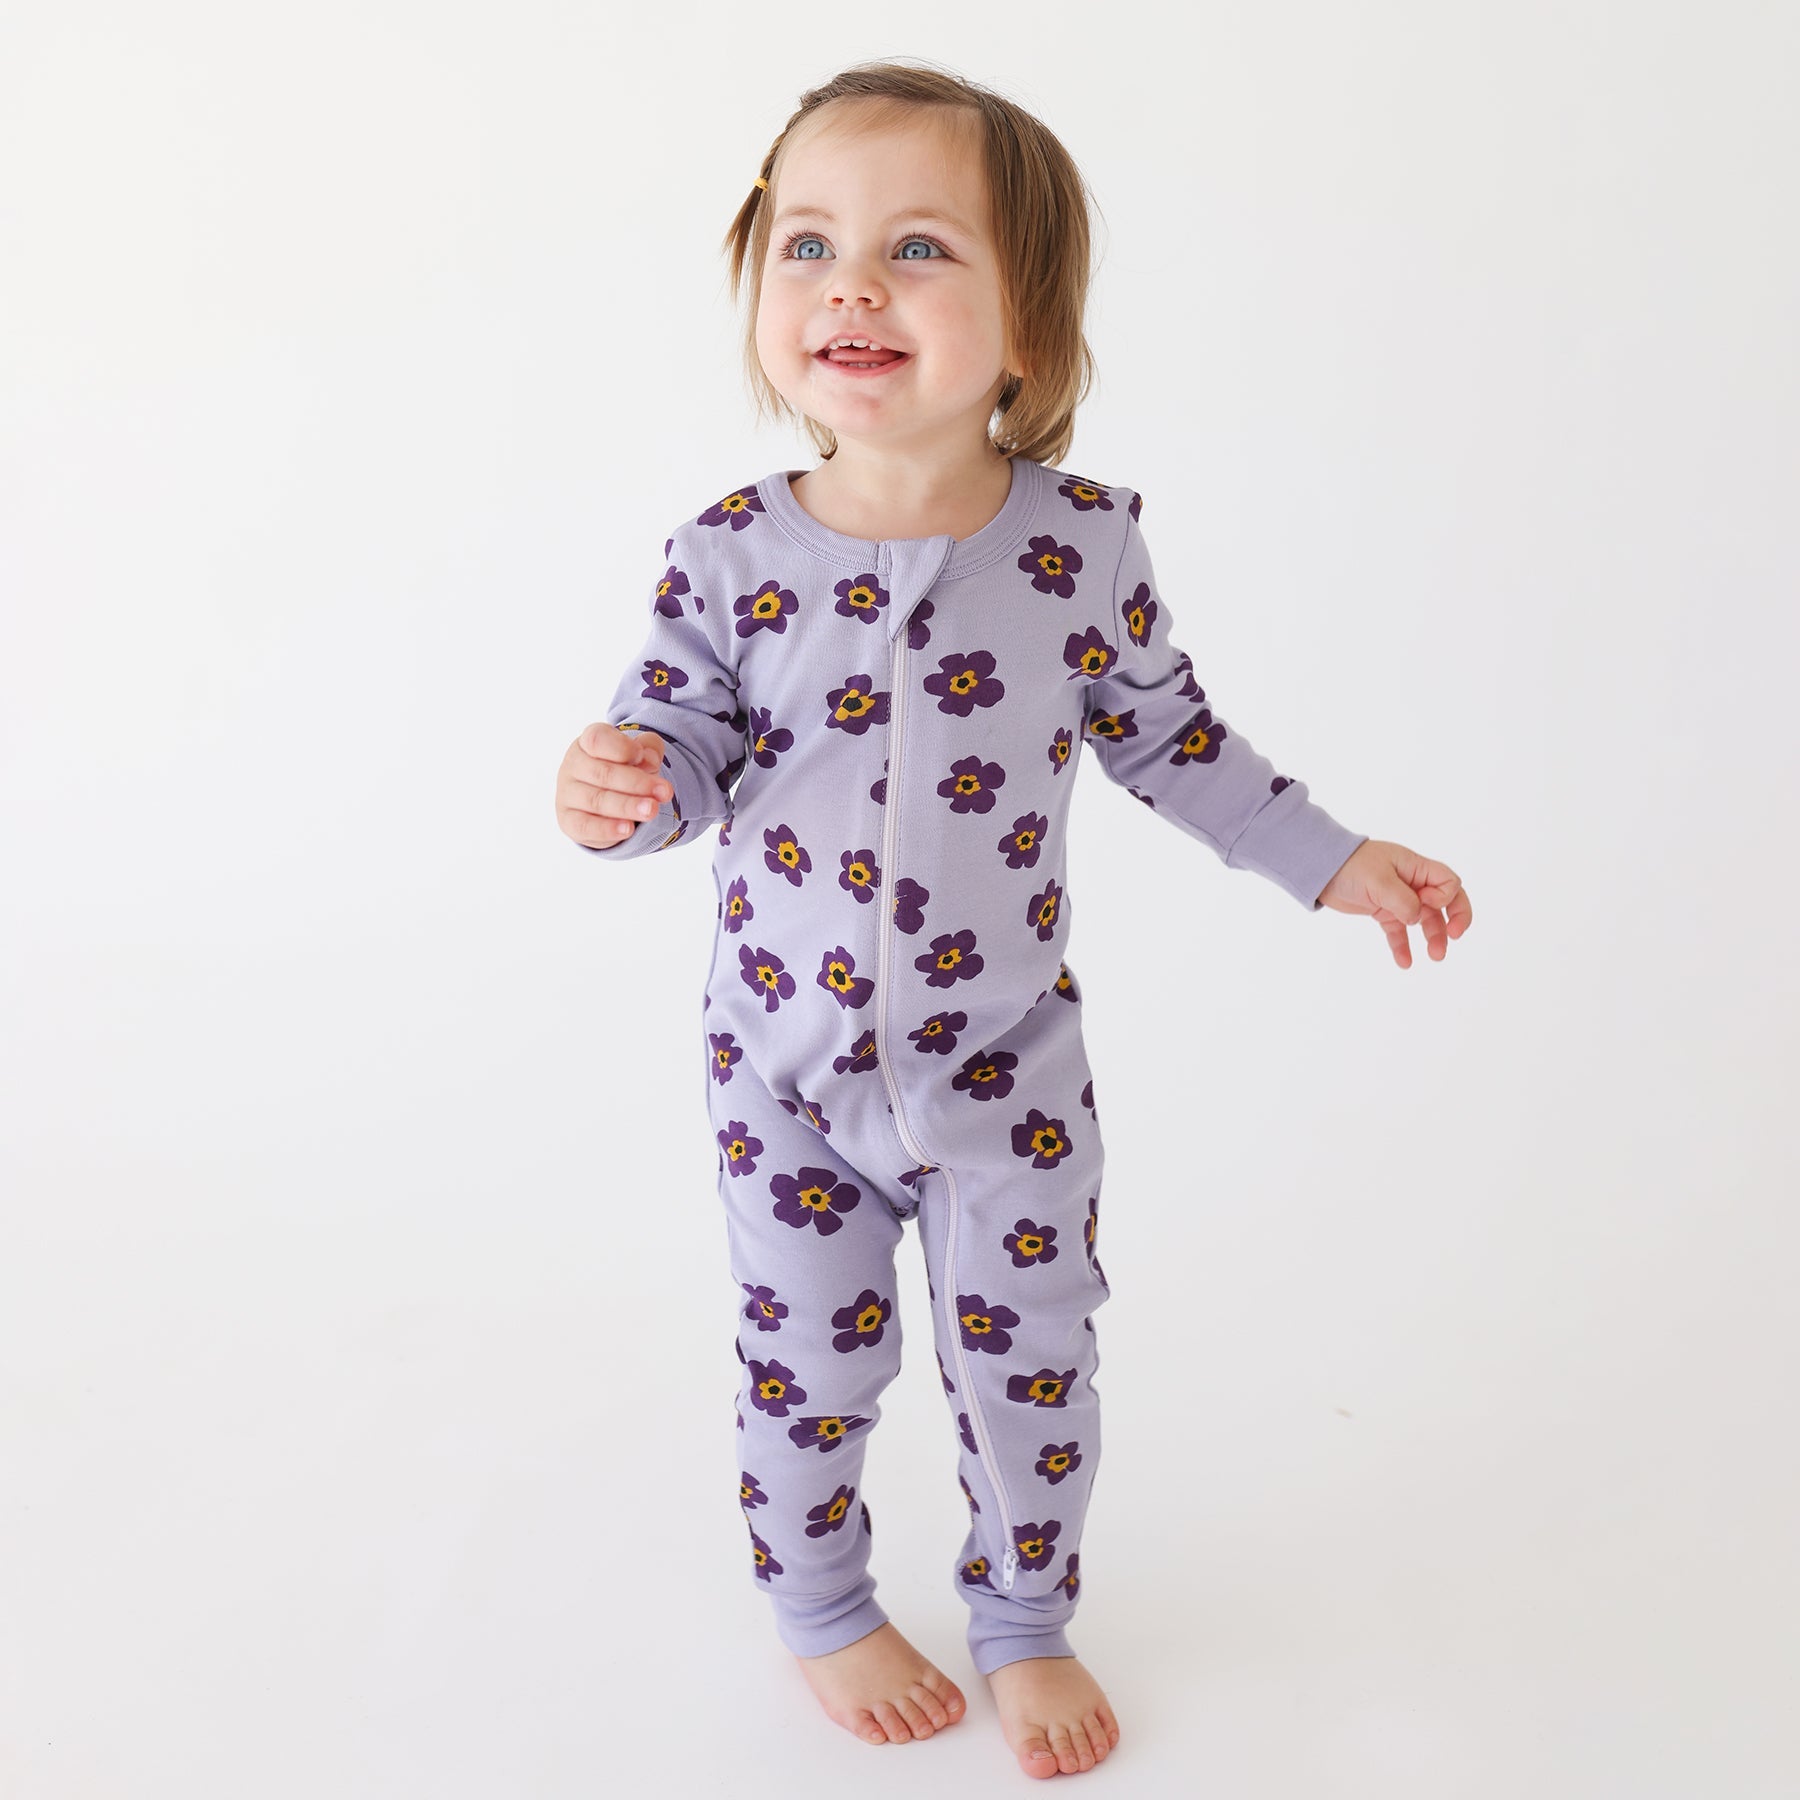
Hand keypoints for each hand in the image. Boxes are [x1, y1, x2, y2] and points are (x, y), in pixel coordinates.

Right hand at [555, 721, 673, 847]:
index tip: (648, 759)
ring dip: (627, 806)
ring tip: (651, 810)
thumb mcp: (640, 753)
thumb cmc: (623, 769)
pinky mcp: (568, 821)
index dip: (623, 748)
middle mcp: (573, 765)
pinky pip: (585, 826)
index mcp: (587, 742)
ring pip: (597, 800)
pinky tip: (627, 830)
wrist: (603, 802)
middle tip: (665, 792)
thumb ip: (649, 749)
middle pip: (603, 773)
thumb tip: (650, 760)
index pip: (598, 740)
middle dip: (637, 783)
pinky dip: (607, 829)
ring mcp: (567, 794)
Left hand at [1317, 839, 1469, 968]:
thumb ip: (1402, 899)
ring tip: (1436, 957)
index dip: (1446, 897)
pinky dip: (1403, 946)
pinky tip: (1405, 962)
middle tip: (1454, 938)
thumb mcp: (1378, 880)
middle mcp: (1412, 883)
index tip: (1428, 903)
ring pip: (1424, 920)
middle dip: (1453, 920)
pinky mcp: (1383, 911)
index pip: (1448, 882)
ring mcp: (1398, 898)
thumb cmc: (1350, 865)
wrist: (1321, 869)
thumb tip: (1416, 918)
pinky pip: (1399, 931)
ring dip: (1433, 937)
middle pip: (1444, 902)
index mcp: (1416, 868)